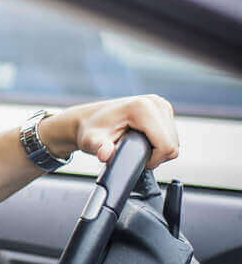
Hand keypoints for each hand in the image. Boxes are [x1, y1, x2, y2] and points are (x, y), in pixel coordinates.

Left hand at [39, 95, 179, 169]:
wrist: (88, 120)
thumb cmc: (90, 130)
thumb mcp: (92, 142)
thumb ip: (100, 148)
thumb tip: (105, 154)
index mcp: (142, 108)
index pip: (166, 145)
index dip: (153, 160)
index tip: (135, 161)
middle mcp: (155, 102)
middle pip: (173, 144)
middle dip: (156, 156)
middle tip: (134, 156)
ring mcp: (160, 104)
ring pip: (174, 140)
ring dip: (158, 150)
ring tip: (136, 149)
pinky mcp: (162, 108)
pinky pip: (171, 135)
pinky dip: (160, 143)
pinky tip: (143, 141)